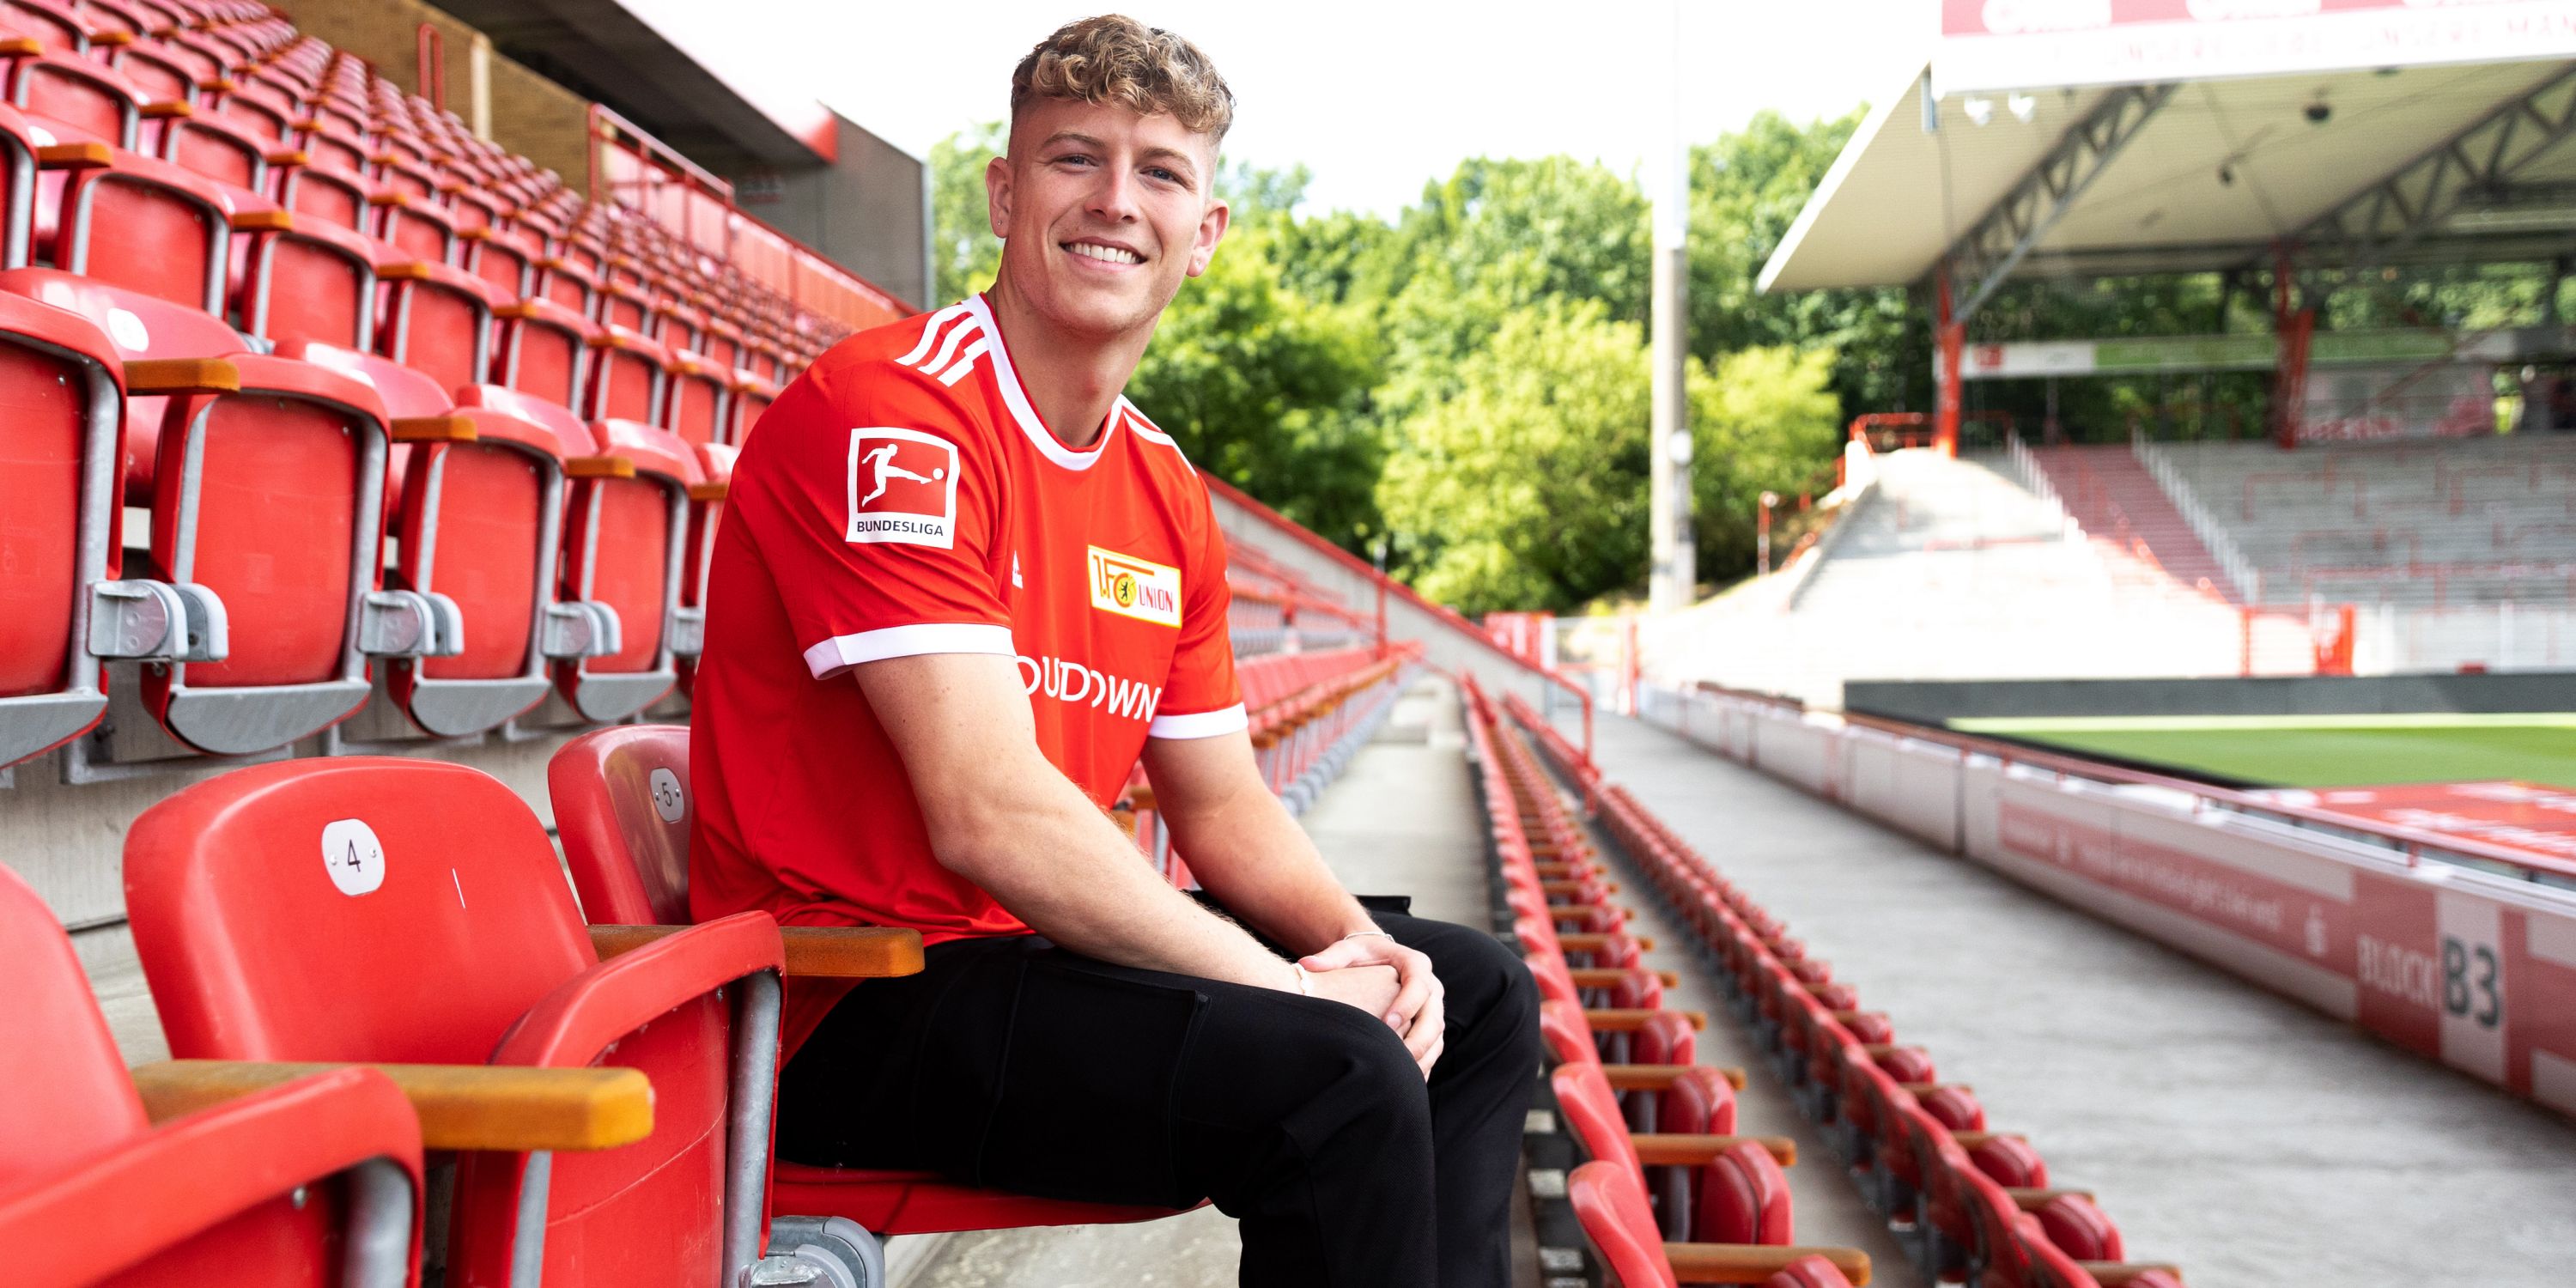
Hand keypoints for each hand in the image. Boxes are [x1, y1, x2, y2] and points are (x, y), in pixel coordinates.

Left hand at [1301, 934, 1445, 1076]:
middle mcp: (1432, 985)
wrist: (1378, 958)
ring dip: (1424, 1056)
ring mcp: (1434, 1007)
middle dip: (1419, 1039)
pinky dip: (1425, 1064)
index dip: (1406, 1005)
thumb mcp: (1348, 950)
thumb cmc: (1361, 954)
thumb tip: (1305, 965)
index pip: (1418, 985)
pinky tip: (1410, 1081)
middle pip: (1434, 1016)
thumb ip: (1330, 957)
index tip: (1387, 1024)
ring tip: (1405, 1075)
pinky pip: (1434, 1047)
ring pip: (1437, 1035)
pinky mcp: (1431, 1024)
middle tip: (1400, 1058)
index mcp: (1415, 964)